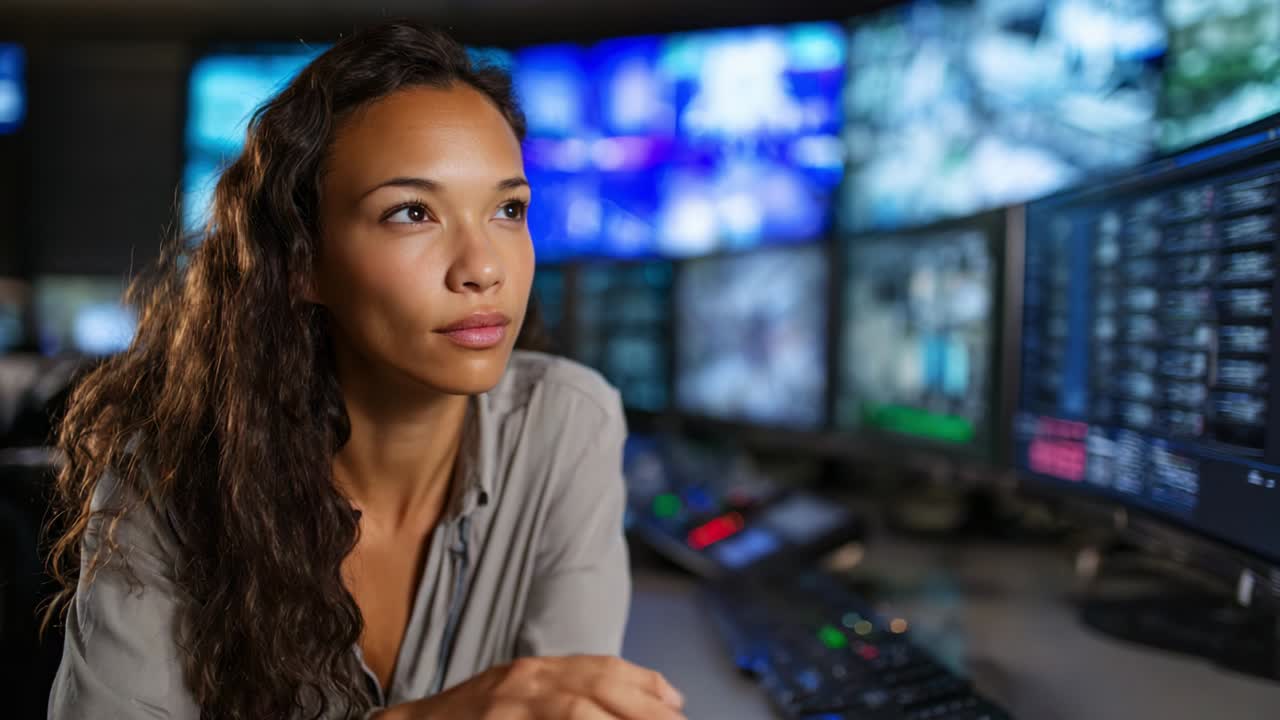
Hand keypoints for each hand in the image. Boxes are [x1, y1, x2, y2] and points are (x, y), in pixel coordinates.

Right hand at [376, 655, 686, 719]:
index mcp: (533, 670)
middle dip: (644, 707)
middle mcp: (523, 681)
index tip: (676, 703)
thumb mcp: (520, 698)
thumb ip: (567, 695)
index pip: (600, 667)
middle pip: (598, 684)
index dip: (644, 683)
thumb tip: (647, 700)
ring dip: (619, 717)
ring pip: (575, 710)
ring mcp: (506, 706)